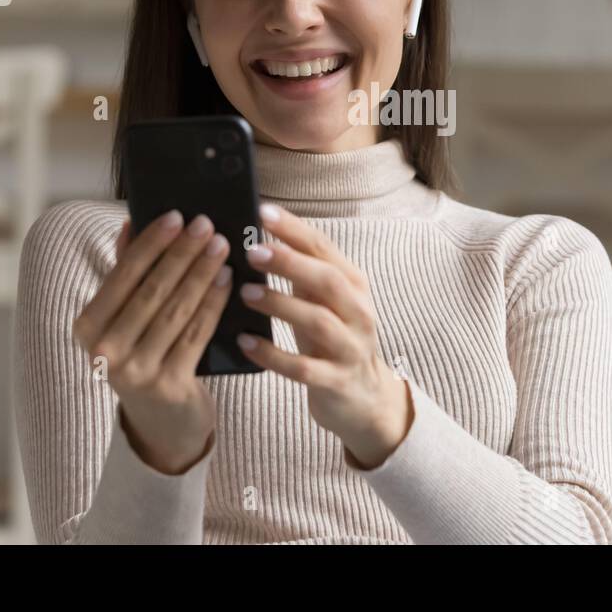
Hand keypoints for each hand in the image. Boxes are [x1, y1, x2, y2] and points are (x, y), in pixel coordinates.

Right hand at [72, 209, 232, 474]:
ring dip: (202, 274)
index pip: (122, 275)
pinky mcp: (168, 386)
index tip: (176, 216)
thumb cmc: (142, 356)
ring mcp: (135, 371)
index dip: (151, 243)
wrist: (161, 424)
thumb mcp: (123, 320)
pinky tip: (227, 281)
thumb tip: (130, 223)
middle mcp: (104, 351)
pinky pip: (195, 334)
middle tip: (207, 224)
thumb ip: (125, 275)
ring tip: (222, 247)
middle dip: (182, 253)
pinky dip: (213, 304)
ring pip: (176, 310)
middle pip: (151, 290)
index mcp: (87, 327)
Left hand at [236, 203, 413, 469]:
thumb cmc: (334, 339)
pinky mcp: (336, 381)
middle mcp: (358, 311)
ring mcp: (350, 348)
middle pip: (327, 280)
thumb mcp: (325, 301)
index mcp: (353, 284)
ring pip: (318, 321)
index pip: (324, 248)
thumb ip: (301, 272)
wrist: (366, 399)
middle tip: (252, 251)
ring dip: (280, 304)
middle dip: (290, 262)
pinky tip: (246, 342)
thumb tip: (260, 237)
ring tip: (245, 293)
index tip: (263, 212)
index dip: (295, 229)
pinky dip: (273, 355)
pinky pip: (303, 368)